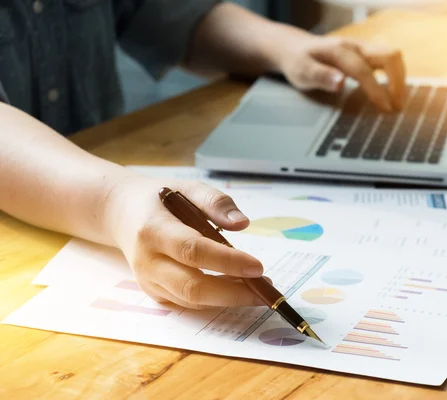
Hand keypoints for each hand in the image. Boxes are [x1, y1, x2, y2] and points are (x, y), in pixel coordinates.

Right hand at [104, 176, 265, 308]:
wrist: (122, 213)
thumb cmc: (160, 199)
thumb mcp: (188, 186)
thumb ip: (215, 202)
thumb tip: (242, 224)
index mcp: (153, 230)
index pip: (193, 250)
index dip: (227, 261)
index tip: (257, 267)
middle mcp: (147, 261)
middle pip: (192, 286)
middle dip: (233, 292)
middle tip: (265, 288)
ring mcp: (148, 281)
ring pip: (191, 301)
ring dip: (228, 299)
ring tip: (257, 290)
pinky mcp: (154, 293)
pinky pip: (188, 303)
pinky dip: (215, 300)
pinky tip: (236, 289)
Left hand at [278, 35, 405, 111]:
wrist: (296, 48)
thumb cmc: (299, 62)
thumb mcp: (302, 72)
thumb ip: (321, 76)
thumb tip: (340, 82)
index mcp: (339, 50)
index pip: (364, 70)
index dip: (377, 90)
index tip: (385, 108)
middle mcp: (355, 45)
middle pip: (389, 55)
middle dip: (397, 82)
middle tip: (397, 106)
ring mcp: (363, 47)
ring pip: (393, 56)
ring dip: (399, 79)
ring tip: (397, 102)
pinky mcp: (366, 53)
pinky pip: (388, 60)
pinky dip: (395, 76)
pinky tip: (392, 93)